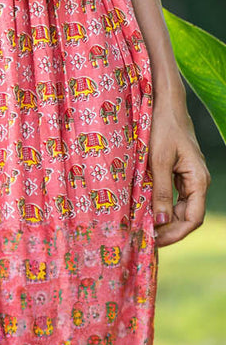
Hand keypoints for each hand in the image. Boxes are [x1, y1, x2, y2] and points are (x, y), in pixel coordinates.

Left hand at [149, 95, 209, 246]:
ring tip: (145, 227)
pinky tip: (148, 209)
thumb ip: (161, 191)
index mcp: (198, 180)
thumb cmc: (163, 127)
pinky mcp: (180, 171)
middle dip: (169, 229)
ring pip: (181, 207)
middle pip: (188, 216)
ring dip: (165, 219)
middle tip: (146, 237)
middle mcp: (198, 182)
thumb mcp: (158, 160)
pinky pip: (175, 195)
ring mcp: (189, 177)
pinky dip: (163, 205)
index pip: (192, 218)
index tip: (155, 241)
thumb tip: (162, 221)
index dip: (175, 234)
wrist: (165, 103)